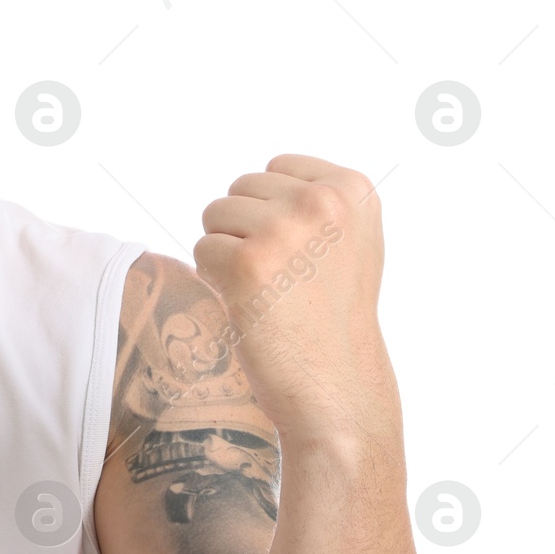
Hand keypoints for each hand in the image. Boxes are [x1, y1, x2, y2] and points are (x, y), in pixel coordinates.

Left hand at [193, 152, 391, 438]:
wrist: (335, 385)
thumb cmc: (333, 318)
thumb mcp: (351, 241)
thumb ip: (318, 201)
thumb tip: (269, 173)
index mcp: (352, 189)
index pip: (276, 168)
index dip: (273, 213)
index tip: (302, 256)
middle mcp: (321, 201)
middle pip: (241, 189)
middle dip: (246, 231)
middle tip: (280, 280)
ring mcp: (284, 229)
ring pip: (215, 215)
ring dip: (227, 253)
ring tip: (266, 291)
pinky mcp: (247, 262)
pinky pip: (202, 250)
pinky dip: (214, 279)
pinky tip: (248, 305)